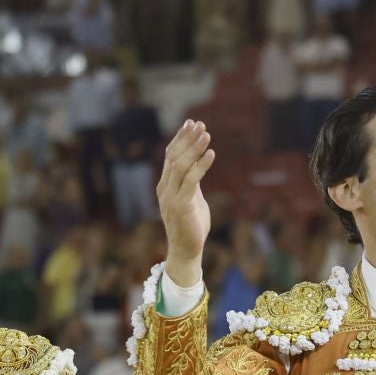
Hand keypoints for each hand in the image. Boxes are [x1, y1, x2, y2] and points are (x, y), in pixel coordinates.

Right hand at [156, 120, 215, 288]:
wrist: (186, 251)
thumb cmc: (191, 225)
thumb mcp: (192, 197)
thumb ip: (191, 180)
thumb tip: (198, 161)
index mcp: (165, 185)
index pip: (170, 155)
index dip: (180, 138)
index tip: (192, 123)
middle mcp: (164, 189)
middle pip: (173, 156)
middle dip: (187, 138)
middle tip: (200, 124)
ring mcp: (170, 197)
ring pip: (180, 165)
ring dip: (194, 148)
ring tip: (207, 134)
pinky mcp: (181, 206)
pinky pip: (191, 181)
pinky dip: (201, 165)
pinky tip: (211, 154)